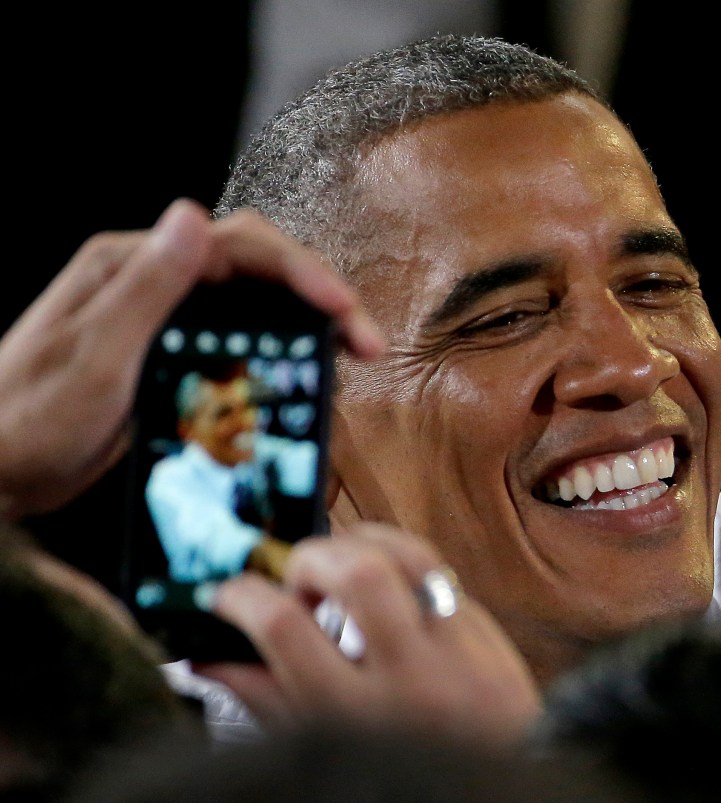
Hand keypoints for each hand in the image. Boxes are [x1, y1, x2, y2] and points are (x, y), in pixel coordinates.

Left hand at [0, 199, 383, 518]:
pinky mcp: (171, 352)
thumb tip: (192, 217)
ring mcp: (163, 316)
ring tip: (348, 353)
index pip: (237, 247)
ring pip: (255, 301)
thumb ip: (143, 288)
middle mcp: (153, 281)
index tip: (342, 309)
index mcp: (131, 266)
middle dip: (319, 296)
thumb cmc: (27, 421)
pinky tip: (299, 372)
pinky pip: (238, 336)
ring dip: (306, 321)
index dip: (299, 271)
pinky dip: (278, 348)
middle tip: (364, 340)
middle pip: (256, 269)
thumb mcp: (89, 358)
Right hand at [196, 523, 541, 746]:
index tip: (228, 592)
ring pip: (410, 555)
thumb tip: (206, 656)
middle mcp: (412, 681)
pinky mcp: (490, 638)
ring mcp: (460, 654)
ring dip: (361, 542)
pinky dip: (401, 563)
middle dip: (310, 558)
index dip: (241, 596)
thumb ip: (265, 700)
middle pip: (357, 573)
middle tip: (296, 579)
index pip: (285, 626)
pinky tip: (384, 580)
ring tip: (340, 565)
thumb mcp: (321, 748)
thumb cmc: (396, 780)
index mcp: (356, 720)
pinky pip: (441, 574)